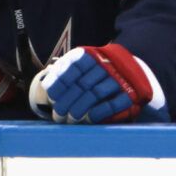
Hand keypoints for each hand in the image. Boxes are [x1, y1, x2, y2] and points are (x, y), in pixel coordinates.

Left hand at [29, 45, 165, 124]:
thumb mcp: (82, 67)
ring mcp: (119, 78)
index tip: (51, 98)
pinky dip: (98, 112)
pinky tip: (87, 119)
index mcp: (93, 55)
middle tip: (58, 116)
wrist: (131, 74)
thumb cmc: (96, 75)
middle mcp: (106, 64)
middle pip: (83, 84)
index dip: (61, 83)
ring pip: (96, 94)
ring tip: (70, 120)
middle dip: (67, 102)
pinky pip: (113, 103)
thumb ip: (64, 72)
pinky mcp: (130, 94)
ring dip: (80, 109)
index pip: (74, 67)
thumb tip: (45, 89)